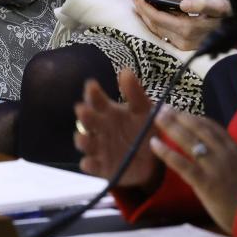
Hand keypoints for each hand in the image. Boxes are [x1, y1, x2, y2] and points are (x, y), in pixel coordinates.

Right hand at [74, 68, 162, 189]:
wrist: (153, 159)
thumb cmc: (144, 129)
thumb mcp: (144, 110)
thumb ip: (135, 93)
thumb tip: (125, 71)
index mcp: (108, 111)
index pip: (96, 99)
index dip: (92, 93)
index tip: (91, 85)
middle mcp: (100, 128)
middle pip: (87, 119)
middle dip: (83, 115)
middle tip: (82, 110)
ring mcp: (99, 147)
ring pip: (84, 142)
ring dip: (82, 140)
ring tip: (84, 138)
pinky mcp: (102, 166)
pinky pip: (91, 165)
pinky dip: (89, 164)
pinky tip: (89, 163)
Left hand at [133, 0, 230, 50]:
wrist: (236, 32)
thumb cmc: (226, 15)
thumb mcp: (219, 7)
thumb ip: (203, 5)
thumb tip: (184, 4)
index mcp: (189, 28)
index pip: (160, 18)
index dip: (148, 6)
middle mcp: (184, 40)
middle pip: (155, 25)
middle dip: (144, 10)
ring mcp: (183, 45)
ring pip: (157, 31)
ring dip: (147, 17)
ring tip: (141, 2)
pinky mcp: (183, 47)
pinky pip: (163, 34)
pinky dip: (154, 23)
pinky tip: (150, 14)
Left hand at [150, 108, 236, 232]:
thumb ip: (232, 159)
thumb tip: (218, 153)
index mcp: (235, 149)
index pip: (212, 127)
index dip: (195, 118)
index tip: (183, 112)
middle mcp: (224, 152)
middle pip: (198, 128)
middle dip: (179, 116)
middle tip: (164, 107)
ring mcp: (214, 166)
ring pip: (188, 140)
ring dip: (170, 126)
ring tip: (156, 117)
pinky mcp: (205, 181)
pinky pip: (182, 163)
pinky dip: (166, 152)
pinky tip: (154, 144)